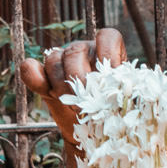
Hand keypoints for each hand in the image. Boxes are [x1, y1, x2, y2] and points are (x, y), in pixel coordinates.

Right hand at [18, 28, 125, 143]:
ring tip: (73, 105)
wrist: (93, 130)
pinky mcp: (44, 75)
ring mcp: (62, 61)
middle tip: (86, 101)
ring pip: (54, 59)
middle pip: (76, 51)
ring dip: (61, 85)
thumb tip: (135, 96)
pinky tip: (46, 91)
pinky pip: (31, 68)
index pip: (107, 37)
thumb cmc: (114, 113)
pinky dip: (34, 78)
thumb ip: (127, 93)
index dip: (108, 53)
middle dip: (79, 78)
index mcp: (108, 52)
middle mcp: (84, 51)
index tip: (111, 76)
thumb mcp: (124, 103)